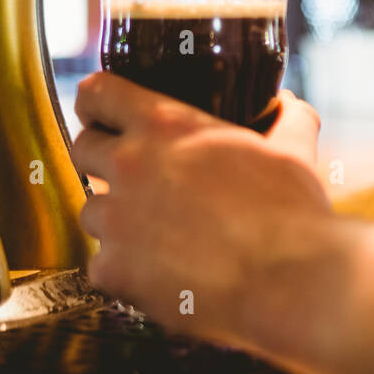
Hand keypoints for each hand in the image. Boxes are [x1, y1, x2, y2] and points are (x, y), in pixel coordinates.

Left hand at [71, 75, 331, 348]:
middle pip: (81, 149)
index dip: (96, 102)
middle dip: (100, 160)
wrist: (288, 279)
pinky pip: (100, 266)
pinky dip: (123, 271)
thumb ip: (287, 121)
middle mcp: (131, 166)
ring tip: (152, 234)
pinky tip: (156, 275)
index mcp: (167, 125)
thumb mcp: (292, 151)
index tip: (101, 114)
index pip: (98, 94)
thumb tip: (292, 107)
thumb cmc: (291, 213)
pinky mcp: (115, 270)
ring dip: (114, 220)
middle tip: (130, 177)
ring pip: (89, 211)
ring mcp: (117, 220)